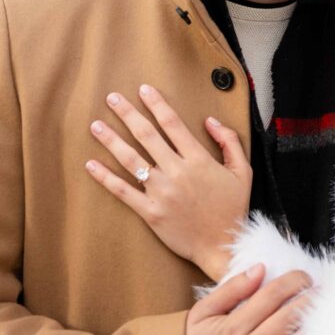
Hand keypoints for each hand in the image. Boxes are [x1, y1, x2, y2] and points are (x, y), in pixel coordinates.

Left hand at [85, 84, 251, 279]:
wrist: (223, 246)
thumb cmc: (233, 208)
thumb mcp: (243, 171)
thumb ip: (228, 141)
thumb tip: (210, 120)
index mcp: (199, 159)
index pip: (173, 124)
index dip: (157, 104)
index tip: (144, 90)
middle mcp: (177, 171)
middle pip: (147, 135)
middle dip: (128, 113)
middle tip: (112, 98)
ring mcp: (162, 192)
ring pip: (131, 160)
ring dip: (111, 140)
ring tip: (96, 125)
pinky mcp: (150, 212)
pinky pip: (123, 191)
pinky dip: (105, 177)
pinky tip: (91, 164)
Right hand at [187, 264, 311, 334]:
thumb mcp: (204, 310)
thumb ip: (231, 289)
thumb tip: (259, 268)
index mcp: (231, 329)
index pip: (269, 298)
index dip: (291, 282)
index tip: (302, 275)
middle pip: (286, 320)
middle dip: (306, 300)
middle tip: (317, 288)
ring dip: (306, 320)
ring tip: (317, 305)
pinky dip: (299, 333)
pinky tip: (306, 324)